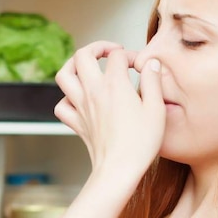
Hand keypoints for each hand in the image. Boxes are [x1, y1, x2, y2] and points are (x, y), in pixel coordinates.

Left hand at [53, 41, 165, 179]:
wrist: (118, 170)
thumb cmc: (140, 143)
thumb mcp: (156, 109)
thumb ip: (153, 82)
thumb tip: (151, 64)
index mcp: (114, 85)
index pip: (117, 56)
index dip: (130, 55)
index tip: (140, 66)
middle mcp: (93, 92)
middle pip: (82, 55)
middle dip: (97, 47)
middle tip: (111, 52)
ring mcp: (81, 107)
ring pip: (63, 75)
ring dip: (73, 65)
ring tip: (88, 66)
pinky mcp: (76, 123)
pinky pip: (61, 105)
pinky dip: (67, 98)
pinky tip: (80, 99)